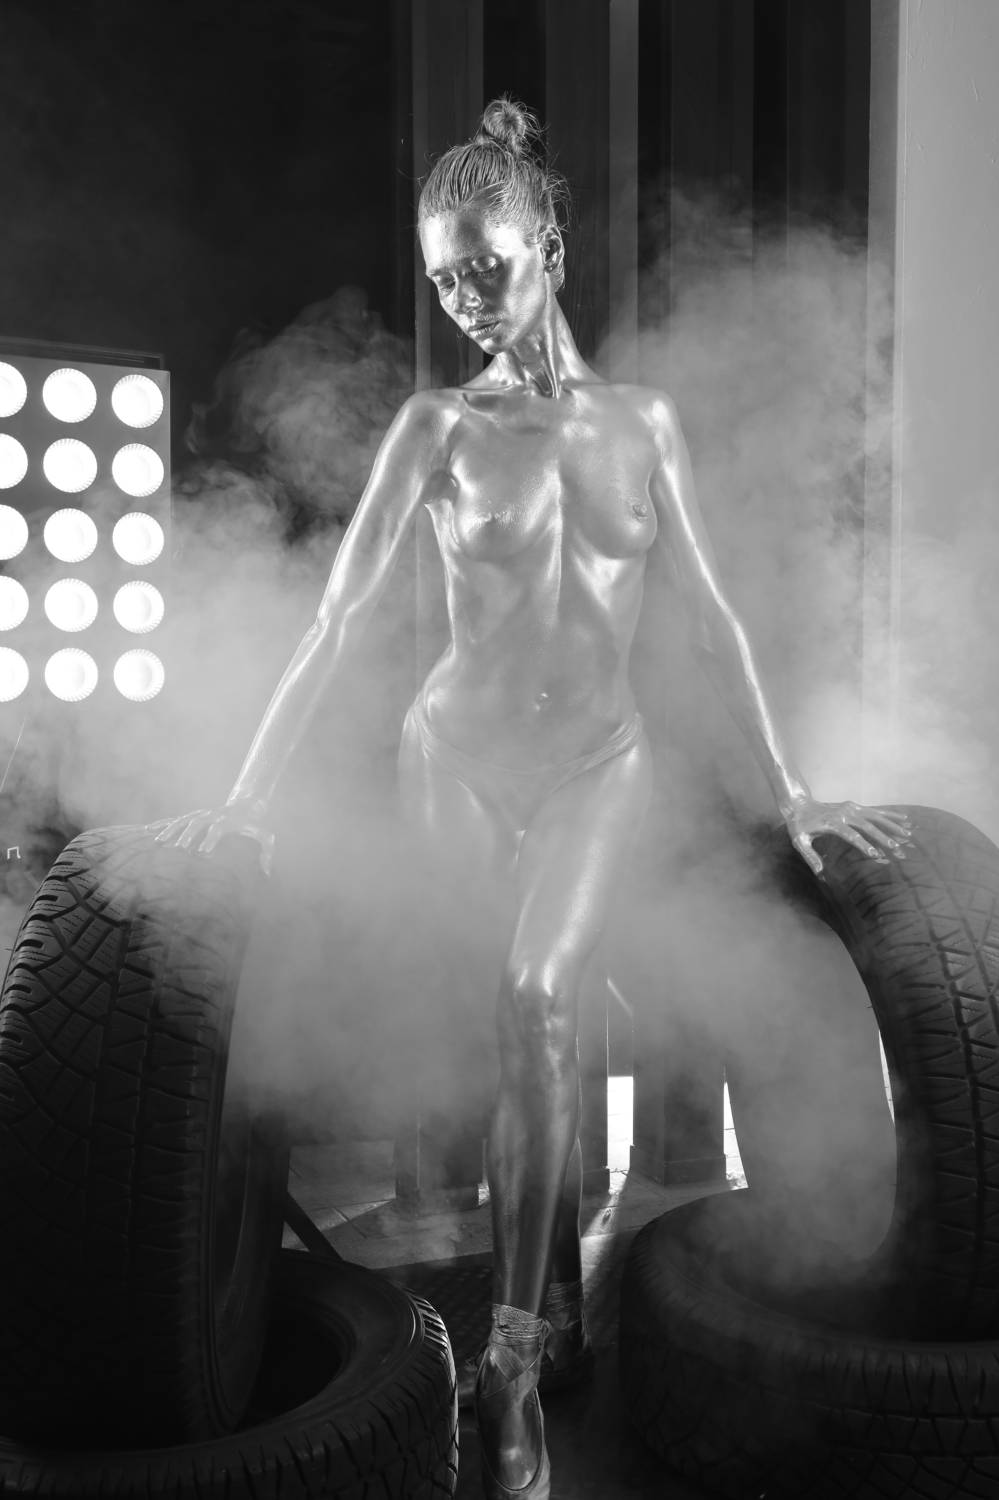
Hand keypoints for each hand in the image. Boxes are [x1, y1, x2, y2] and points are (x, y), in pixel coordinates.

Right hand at [148, 796, 274, 875]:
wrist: (246, 805)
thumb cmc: (254, 826)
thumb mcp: (265, 837)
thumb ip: (266, 855)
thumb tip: (267, 875)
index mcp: (228, 821)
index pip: (217, 830)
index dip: (210, 840)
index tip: (204, 852)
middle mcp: (211, 816)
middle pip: (197, 824)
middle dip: (187, 836)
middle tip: (179, 848)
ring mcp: (200, 815)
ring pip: (182, 821)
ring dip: (170, 830)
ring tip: (159, 842)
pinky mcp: (193, 816)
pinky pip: (175, 819)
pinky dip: (162, 824)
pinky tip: (148, 830)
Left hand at [784, 797, 911, 877]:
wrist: (799, 804)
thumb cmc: (799, 826)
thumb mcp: (799, 841)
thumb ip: (809, 856)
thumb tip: (820, 873)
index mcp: (831, 824)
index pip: (851, 835)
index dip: (864, 845)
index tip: (876, 855)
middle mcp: (843, 813)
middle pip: (867, 826)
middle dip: (883, 837)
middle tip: (897, 848)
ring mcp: (850, 808)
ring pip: (875, 816)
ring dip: (892, 825)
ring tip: (908, 834)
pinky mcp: (854, 806)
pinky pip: (875, 810)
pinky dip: (890, 815)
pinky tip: (905, 819)